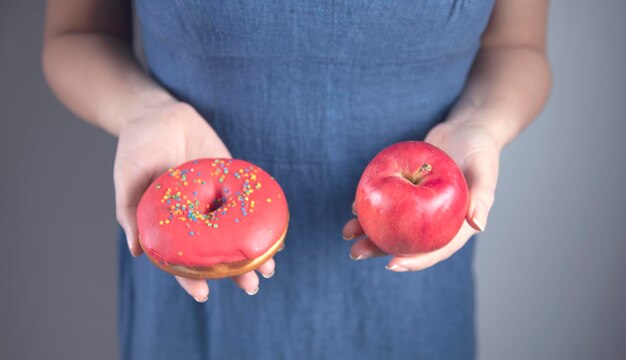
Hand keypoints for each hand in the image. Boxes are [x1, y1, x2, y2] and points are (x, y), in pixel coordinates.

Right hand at [114, 100, 275, 300]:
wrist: (158, 113)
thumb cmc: (136, 149)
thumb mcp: (128, 178)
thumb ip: (131, 213)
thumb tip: (138, 251)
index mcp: (169, 225)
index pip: (180, 259)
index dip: (190, 278)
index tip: (204, 294)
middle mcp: (195, 218)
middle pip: (216, 252)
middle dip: (234, 271)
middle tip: (251, 286)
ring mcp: (215, 200)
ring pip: (237, 233)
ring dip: (254, 251)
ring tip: (269, 268)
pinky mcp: (231, 180)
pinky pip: (250, 204)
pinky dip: (263, 220)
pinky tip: (278, 234)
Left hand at [343, 117, 501, 270]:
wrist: (466, 130)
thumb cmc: (480, 151)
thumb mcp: (485, 171)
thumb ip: (482, 198)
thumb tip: (478, 226)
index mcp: (456, 226)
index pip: (435, 250)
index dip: (414, 261)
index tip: (391, 265)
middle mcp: (435, 221)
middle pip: (406, 242)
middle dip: (379, 250)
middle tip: (355, 252)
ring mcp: (420, 207)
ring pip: (392, 224)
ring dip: (368, 230)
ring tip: (346, 232)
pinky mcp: (408, 190)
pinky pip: (388, 201)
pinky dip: (372, 205)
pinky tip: (355, 206)